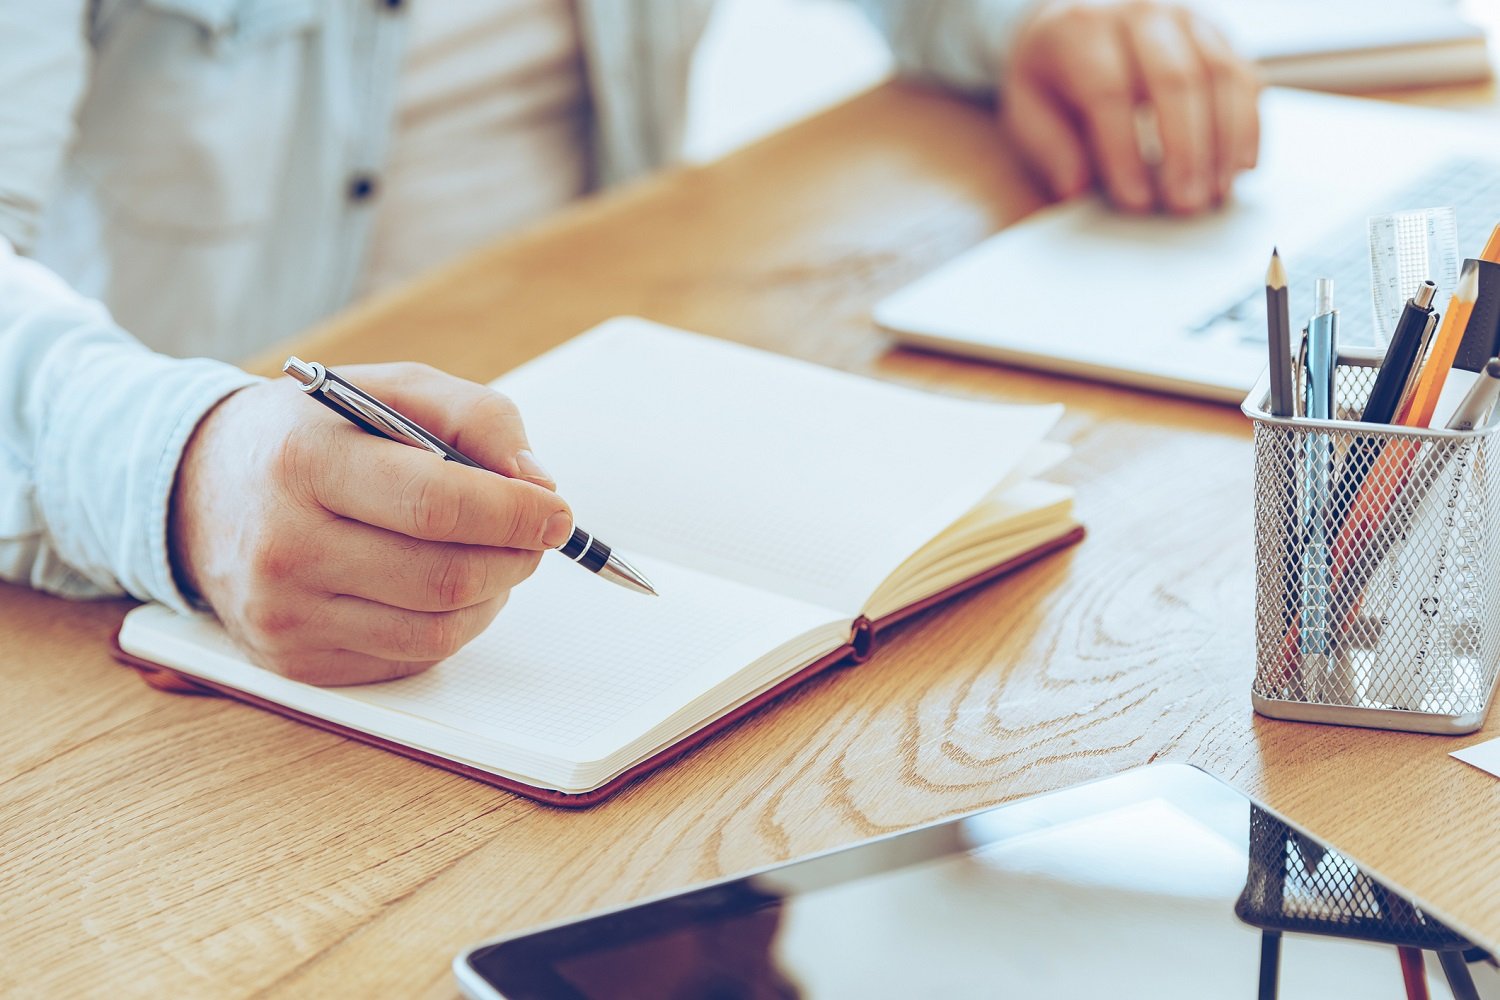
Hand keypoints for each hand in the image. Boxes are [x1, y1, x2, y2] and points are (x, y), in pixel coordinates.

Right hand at [169, 363, 571, 684]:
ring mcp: (284, 616)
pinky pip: (411, 659)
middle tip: (535, 535)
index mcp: (303, 461)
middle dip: (516, 557)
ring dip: (492, 595)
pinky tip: (440, 586)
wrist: (199, 491)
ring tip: (490, 555)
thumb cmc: (311, 435)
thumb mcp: (388, 388)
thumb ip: (475, 417)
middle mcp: (284, 546)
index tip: (556, 512)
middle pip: (446, 578)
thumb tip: (535, 483)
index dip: (515, 515)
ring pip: (438, 631)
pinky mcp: (296, 664)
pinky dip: (451, 625)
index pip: (436, 505)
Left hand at [1001, 0, 1259, 213]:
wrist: (1077, 22)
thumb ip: (1051, 147)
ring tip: (1215, 194)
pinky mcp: (1217, 34)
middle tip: (1185, 205)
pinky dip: (1248, 125)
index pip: (1109, 91)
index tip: (1136, 201)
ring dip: (1223, 142)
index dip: (1125, 151)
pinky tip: (1241, 167)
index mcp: (1081, 27)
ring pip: (1219, 75)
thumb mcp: (1029, 108)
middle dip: (1184, 150)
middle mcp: (1139, 11)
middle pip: (1174, 80)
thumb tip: (1077, 188)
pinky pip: (1244, 77)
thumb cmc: (1053, 76)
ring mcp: (1185, 18)